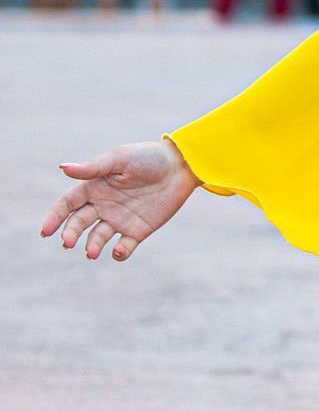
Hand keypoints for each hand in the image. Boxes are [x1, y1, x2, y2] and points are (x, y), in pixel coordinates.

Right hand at [40, 140, 198, 261]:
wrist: (180, 167)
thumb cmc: (147, 157)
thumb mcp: (119, 160)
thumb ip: (92, 168)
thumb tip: (62, 168)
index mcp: (94, 187)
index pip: (67, 205)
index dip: (54, 218)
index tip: (46, 231)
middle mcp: (103, 205)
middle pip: (79, 223)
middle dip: (71, 234)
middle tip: (68, 243)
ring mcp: (119, 219)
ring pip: (98, 238)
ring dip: (92, 246)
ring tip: (91, 252)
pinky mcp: (138, 231)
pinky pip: (124, 247)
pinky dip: (120, 252)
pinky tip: (120, 249)